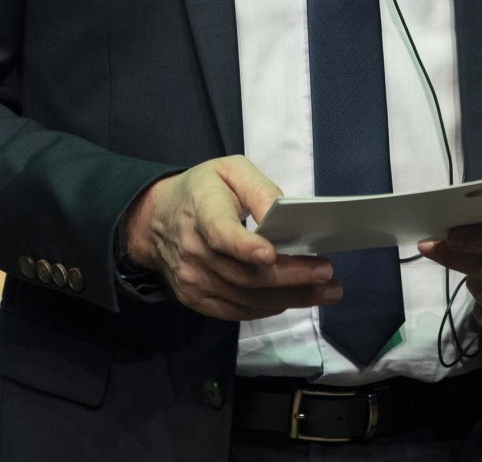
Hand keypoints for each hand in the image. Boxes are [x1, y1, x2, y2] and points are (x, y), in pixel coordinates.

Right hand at [123, 155, 343, 320]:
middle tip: (326, 273)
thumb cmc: (201, 191)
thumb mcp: (230, 171)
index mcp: (202, 211)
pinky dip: (268, 308)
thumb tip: (284, 214)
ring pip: (246, 297)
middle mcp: (194, 250)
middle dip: (290, 276)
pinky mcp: (195, 298)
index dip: (245, 247)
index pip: (221, 234)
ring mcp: (193, 279)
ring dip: (290, 297)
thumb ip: (258, 189)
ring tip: (325, 291)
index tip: (272, 254)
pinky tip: (293, 299)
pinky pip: (237, 311)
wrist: (155, 220)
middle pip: (245, 274)